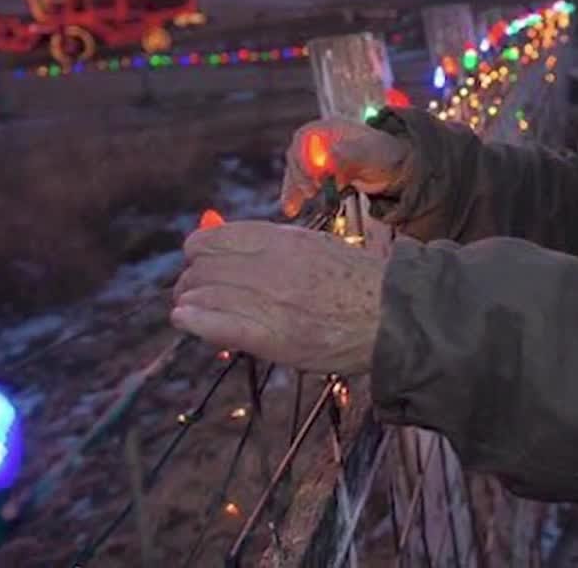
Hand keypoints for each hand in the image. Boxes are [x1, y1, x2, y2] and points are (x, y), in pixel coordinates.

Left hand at [170, 220, 383, 374]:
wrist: (392, 315)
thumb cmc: (357, 280)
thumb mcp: (314, 245)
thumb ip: (272, 244)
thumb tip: (228, 241)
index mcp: (279, 240)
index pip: (209, 241)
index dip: (198, 253)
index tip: (201, 264)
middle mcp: (268, 266)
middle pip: (200, 270)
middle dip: (191, 282)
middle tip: (194, 293)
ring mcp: (269, 301)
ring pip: (201, 296)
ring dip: (192, 303)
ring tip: (195, 311)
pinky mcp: (272, 337)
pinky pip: (216, 325)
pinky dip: (194, 322)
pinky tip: (186, 321)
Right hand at [280, 118, 410, 217]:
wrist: (397, 171)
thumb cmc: (387, 156)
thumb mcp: (371, 153)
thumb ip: (351, 153)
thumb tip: (330, 156)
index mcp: (331, 129)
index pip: (305, 138)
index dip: (304, 156)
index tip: (314, 175)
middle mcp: (322, 142)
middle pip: (298, 155)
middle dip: (299, 175)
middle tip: (311, 192)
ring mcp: (321, 159)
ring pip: (298, 172)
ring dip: (293, 189)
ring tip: (293, 208)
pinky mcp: (323, 176)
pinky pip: (304, 184)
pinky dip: (297, 196)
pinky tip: (291, 209)